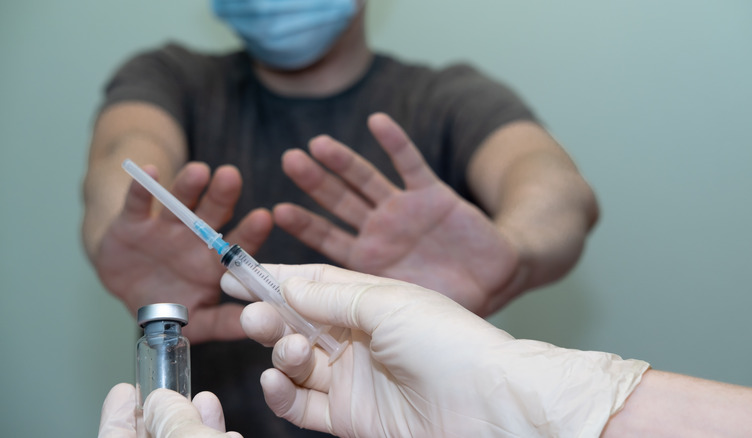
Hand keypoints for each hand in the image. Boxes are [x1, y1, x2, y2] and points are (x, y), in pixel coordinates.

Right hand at [93, 162, 271, 342]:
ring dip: (188, 186)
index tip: (264, 217)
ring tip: (199, 171)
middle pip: (212, 214)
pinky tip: (149, 171)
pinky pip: (138, 203)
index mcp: (215, 261)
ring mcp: (165, 227)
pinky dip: (142, 188)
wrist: (126, 288)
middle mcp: (195, 238)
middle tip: (232, 177)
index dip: (250, 231)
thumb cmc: (172, 304)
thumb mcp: (198, 319)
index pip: (238, 243)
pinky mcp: (133, 222)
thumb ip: (224, 322)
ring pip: (180, 202)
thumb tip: (256, 327)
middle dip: (222, 195)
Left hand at [98, 383, 241, 436]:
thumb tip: (163, 400)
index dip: (118, 411)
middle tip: (166, 390)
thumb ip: (171, 416)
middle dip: (162, 411)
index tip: (123, 391)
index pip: (113, 435)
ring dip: (193, 423)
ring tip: (203, 399)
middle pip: (151, 437)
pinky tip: (225, 429)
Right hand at [222, 264, 649, 436]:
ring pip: (297, 363)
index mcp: (371, 301)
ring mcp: (355, 378)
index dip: (274, 278)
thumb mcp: (387, 302)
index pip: (313, 285)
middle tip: (252, 313)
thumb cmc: (449, 342)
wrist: (489, 405)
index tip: (235, 272)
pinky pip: (302, 405)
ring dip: (277, 352)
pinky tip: (276, 380)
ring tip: (282, 347)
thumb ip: (332, 296)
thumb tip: (288, 284)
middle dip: (270, 315)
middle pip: (299, 324)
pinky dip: (282, 393)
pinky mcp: (352, 417)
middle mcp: (359, 338)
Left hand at [275, 112, 520, 313]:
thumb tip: (312, 311)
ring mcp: (403, 210)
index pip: (327, 239)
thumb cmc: (448, 301)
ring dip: (344, 161)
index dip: (305, 224)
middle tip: (289, 160)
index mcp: (367, 260)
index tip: (277, 210)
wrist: (496, 280)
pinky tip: (376, 122)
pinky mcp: (431, 194)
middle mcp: (380, 230)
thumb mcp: (403, 308)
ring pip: (367, 179)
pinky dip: (394, 143)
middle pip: (340, 201)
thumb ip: (364, 304)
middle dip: (316, 182)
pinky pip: (410, 163)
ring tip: (318, 144)